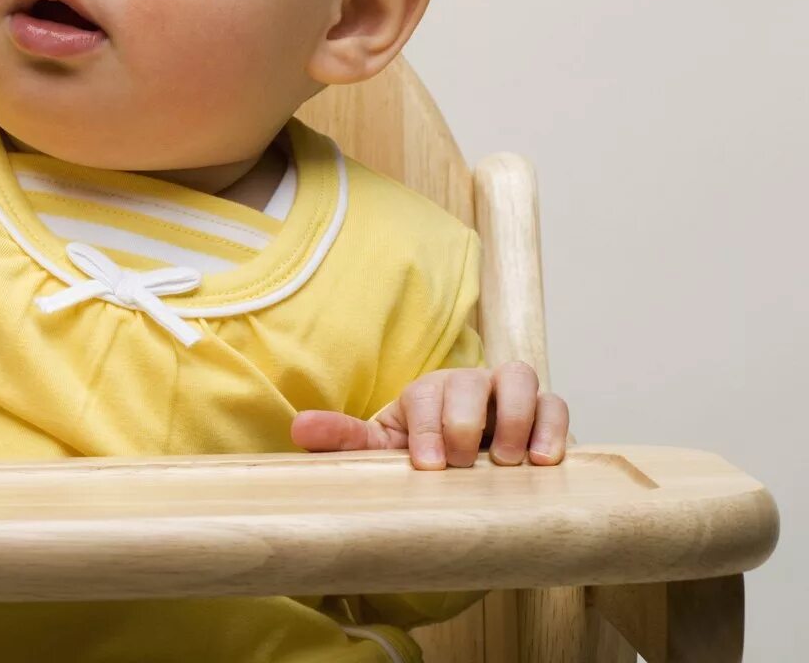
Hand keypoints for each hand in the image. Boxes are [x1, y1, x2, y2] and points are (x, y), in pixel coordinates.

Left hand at [289, 362, 568, 469]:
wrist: (466, 475)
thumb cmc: (422, 458)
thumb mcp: (383, 451)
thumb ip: (344, 440)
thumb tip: (298, 428)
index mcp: (426, 393)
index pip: (425, 394)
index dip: (427, 427)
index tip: (428, 466)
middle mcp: (467, 385)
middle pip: (470, 380)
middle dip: (465, 421)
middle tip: (462, 464)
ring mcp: (508, 395)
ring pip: (519, 378)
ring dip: (514, 417)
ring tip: (505, 463)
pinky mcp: (545, 413)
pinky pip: (555, 405)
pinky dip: (552, 428)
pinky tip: (543, 462)